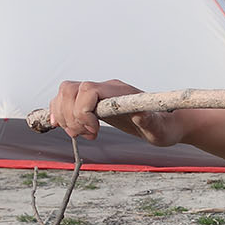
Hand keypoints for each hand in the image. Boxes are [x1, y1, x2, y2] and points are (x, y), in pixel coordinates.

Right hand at [49, 79, 183, 146]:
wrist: (164, 124)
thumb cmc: (163, 127)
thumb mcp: (160, 129)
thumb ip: (150, 121)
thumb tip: (141, 113)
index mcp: (119, 92)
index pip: (87, 89)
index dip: (82, 110)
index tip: (94, 132)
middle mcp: (106, 89)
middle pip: (70, 89)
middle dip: (71, 116)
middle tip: (88, 136)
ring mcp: (97, 94)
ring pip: (65, 94)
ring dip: (64, 116)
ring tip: (80, 134)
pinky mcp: (92, 103)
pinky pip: (66, 100)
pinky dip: (60, 113)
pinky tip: (65, 127)